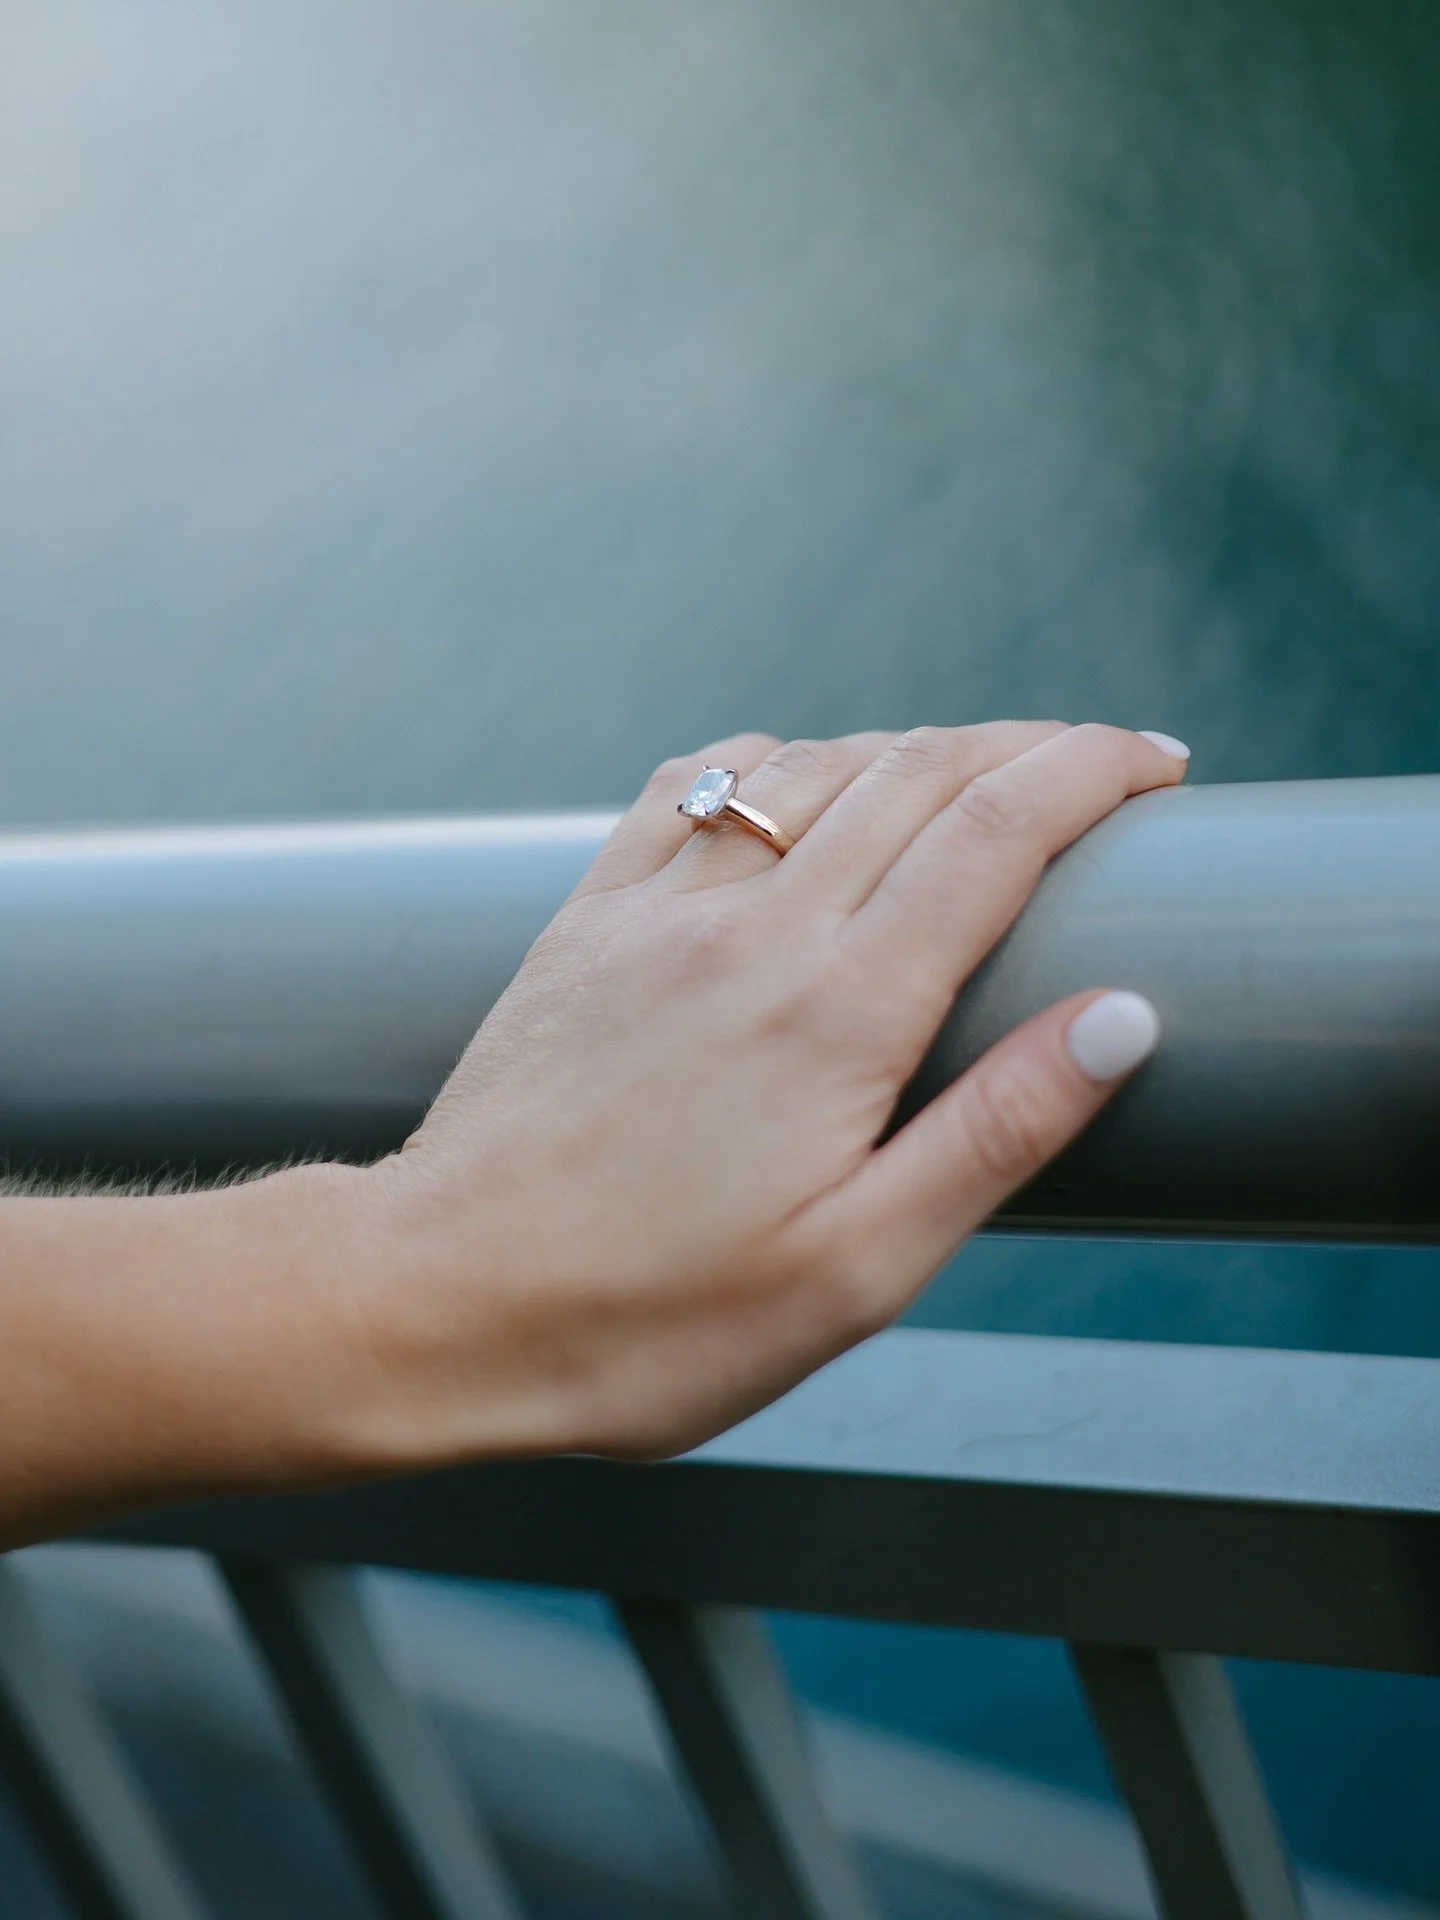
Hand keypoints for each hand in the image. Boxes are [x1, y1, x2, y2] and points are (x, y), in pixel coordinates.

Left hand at [351, 721, 1186, 1467]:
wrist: (436, 1301)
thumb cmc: (651, 1319)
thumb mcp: (856, 1270)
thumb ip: (996, 1132)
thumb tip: (1123, 1015)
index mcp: (837, 1009)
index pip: (998, 830)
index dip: (1095, 772)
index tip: (1164, 765)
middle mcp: (751, 926)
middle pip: (921, 772)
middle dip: (1032, 747)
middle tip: (1107, 762)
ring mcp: (658, 907)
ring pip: (817, 763)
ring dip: (918, 747)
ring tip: (984, 776)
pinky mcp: (589, 919)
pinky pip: (695, 784)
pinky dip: (777, 756)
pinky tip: (801, 778)